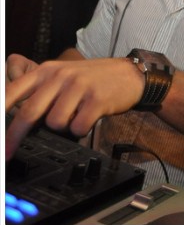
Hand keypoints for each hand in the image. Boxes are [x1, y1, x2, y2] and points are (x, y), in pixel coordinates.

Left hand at [5, 56, 144, 158]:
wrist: (130, 75)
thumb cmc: (94, 78)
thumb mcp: (63, 75)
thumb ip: (41, 91)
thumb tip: (16, 119)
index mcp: (47, 70)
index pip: (12, 92)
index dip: (0, 114)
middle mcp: (61, 76)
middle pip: (29, 112)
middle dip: (14, 137)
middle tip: (7, 154)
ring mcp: (79, 87)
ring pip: (55, 123)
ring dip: (62, 128)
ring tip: (75, 116)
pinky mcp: (97, 100)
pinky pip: (77, 127)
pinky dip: (81, 130)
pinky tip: (89, 118)